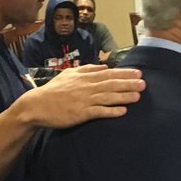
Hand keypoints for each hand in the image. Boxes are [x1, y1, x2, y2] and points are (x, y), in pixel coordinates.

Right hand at [19, 65, 144, 128]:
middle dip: (128, 83)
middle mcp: (86, 87)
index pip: (108, 74)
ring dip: (124, 96)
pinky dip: (111, 111)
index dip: (124, 73)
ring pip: (107, 97)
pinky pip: (99, 112)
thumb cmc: (53, 90)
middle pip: (110, 84)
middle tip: (144, 83)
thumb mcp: (69, 75)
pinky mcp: (81, 113)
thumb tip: (104, 66)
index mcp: (84, 77)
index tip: (138, 73)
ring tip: (138, 96)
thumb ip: (87, 69)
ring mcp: (84, 100)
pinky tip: (123, 111)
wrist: (36, 105)